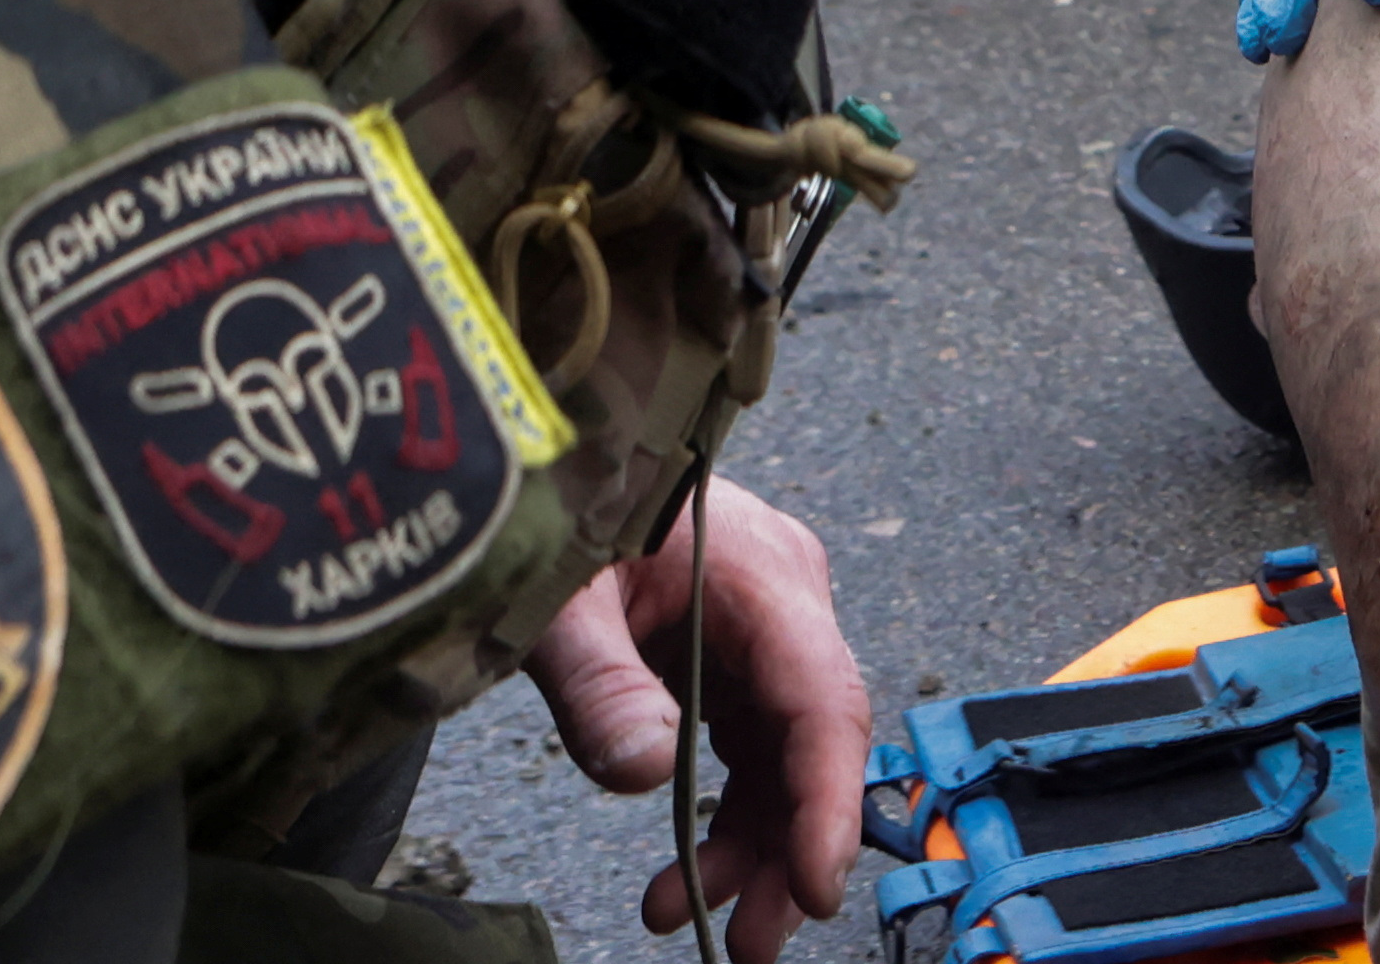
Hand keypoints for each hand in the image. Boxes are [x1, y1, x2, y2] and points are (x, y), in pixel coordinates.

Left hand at [527, 485, 871, 959]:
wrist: (550, 463)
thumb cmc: (559, 509)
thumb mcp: (559, 600)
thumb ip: (599, 684)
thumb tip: (646, 773)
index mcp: (763, 574)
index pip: (824, 699)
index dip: (829, 801)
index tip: (815, 888)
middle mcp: (785, 603)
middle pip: (814, 743)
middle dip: (789, 850)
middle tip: (752, 943)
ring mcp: (765, 631)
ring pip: (785, 760)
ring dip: (750, 848)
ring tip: (682, 917)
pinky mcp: (736, 656)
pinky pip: (751, 751)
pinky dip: (722, 817)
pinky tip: (680, 875)